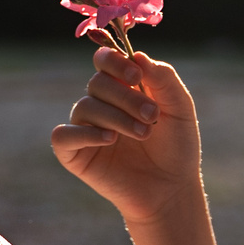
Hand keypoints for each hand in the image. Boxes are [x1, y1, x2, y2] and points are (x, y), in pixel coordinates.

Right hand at [50, 47, 203, 225]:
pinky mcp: (75, 154)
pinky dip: (85, 134)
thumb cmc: (176, 147)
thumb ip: (164, 79)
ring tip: (144, 133)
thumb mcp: (179, 109)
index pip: (105, 60)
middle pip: (97, 83)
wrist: (172, 189)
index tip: (136, 75)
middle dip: (126, 96)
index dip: (115, 61)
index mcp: (122, 87)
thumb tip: (137, 55)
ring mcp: (85, 128)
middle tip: (151, 115)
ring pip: (85, 107)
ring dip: (117, 118)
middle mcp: (100, 104)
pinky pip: (63, 136)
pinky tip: (110, 140)